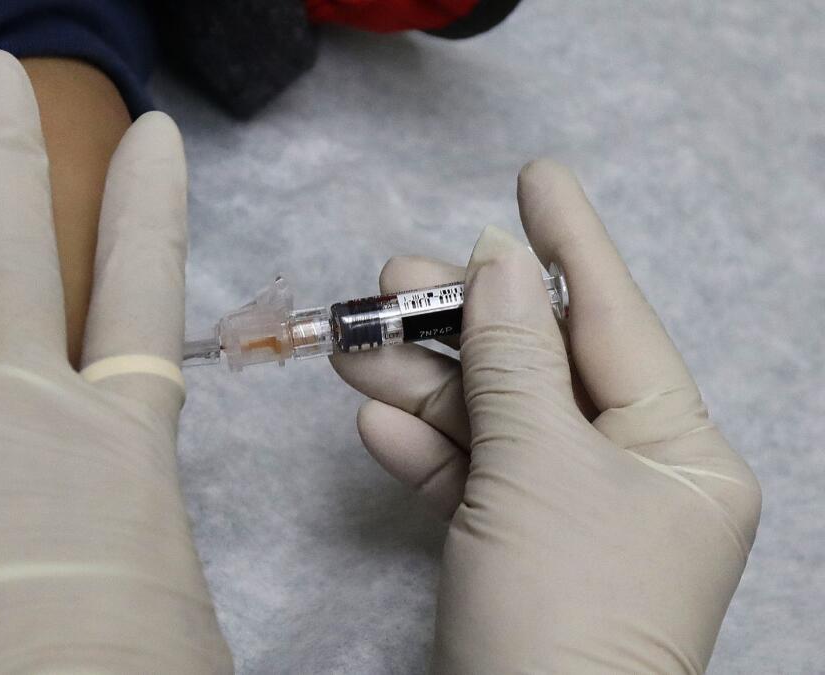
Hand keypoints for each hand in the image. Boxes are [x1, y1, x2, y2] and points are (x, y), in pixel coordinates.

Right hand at [331, 160, 759, 672]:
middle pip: (539, 369)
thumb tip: (495, 260)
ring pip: (490, 421)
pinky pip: (467, 480)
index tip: (533, 174)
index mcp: (678, 453)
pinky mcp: (510, 552)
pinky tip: (376, 420)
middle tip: (395, 272)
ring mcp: (566, 517)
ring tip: (358, 338)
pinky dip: (422, 450)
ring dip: (422, 382)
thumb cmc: (563, 604)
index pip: (616, 321)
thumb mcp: (538, 466)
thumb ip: (512, 358)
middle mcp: (629, 478)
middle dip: (463, 321)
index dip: (572, 243)